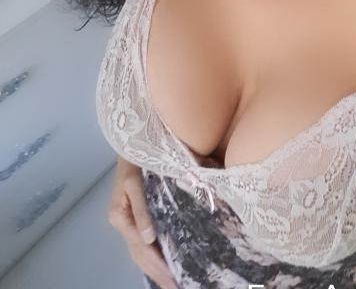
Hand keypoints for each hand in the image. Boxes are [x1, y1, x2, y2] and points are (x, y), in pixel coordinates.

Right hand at [107, 157, 177, 288]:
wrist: (131, 143)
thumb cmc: (135, 159)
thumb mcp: (134, 181)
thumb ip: (141, 209)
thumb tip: (149, 238)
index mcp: (120, 216)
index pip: (141, 248)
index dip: (157, 265)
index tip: (172, 279)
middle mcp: (121, 223)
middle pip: (140, 255)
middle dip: (158, 274)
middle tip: (175, 288)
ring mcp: (126, 222)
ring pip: (139, 254)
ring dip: (154, 270)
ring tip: (170, 284)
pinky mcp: (133, 218)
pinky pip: (141, 245)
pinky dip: (151, 259)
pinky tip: (162, 267)